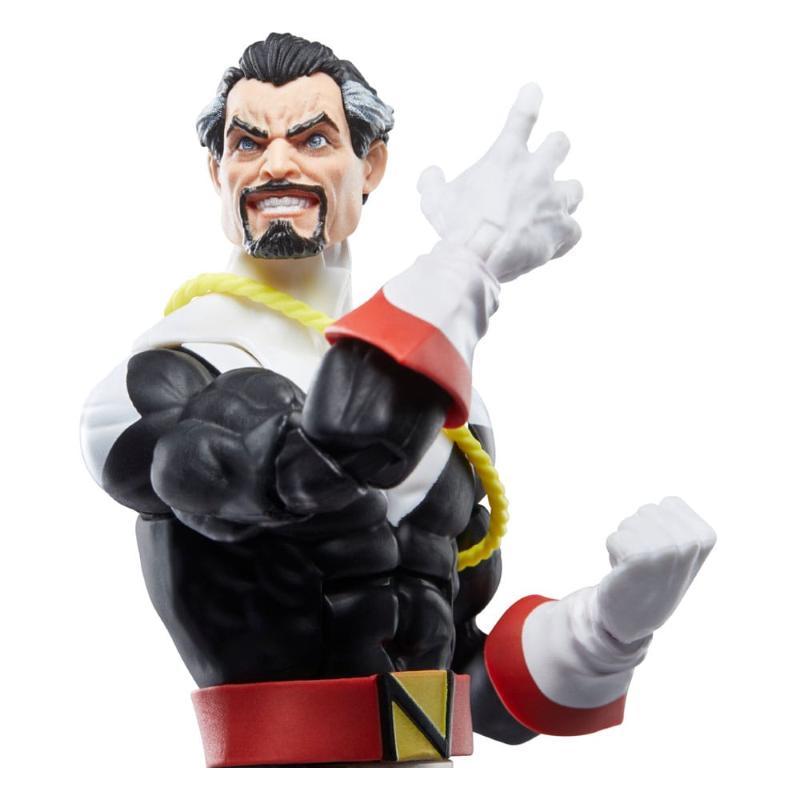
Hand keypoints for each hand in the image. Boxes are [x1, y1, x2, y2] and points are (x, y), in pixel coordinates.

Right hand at [417, 83, 582, 282]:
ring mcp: (554, 201)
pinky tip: (554, 242)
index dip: (530, 99)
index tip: (534, 90)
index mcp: (506, 157)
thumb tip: (431, 174)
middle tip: (548, 158)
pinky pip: (574, 230)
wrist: (481, 256)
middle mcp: (536, 173)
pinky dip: (564, 236)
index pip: (522, 116)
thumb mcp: (434, 200)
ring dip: (565, 196)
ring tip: (555, 207)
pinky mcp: (563, 230)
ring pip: (576, 188)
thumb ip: (432, 182)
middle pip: (560, 143)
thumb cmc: (456, 226)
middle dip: (555, 149)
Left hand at [595, 497, 716, 643]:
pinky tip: (625, 574)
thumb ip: (681, 523)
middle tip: (647, 563)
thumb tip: (671, 501)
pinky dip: (613, 553)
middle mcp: (690, 543)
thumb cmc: (654, 578)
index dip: (658, 525)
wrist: (634, 619)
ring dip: (625, 543)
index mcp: (706, 537)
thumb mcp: (681, 550)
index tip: (664, 552)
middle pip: (647, 511)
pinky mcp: (638, 559)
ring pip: (629, 522)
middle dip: (639, 532)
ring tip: (636, 569)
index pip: (668, 503)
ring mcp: (666, 551)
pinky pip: (614, 538)